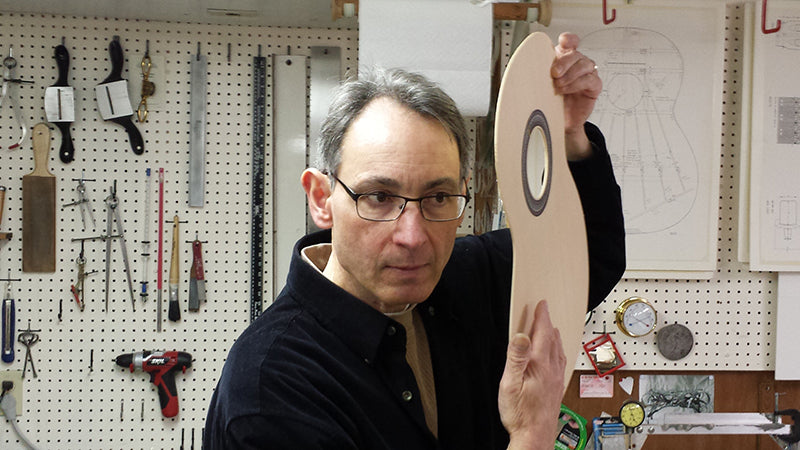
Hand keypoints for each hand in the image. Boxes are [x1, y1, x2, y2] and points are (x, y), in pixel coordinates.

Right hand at [499, 301, 566, 449]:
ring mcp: (556, 379)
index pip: (543, 333)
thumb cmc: (520, 413)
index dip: (542, 316)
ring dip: (554, 336)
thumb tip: (521, 334)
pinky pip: (560, 362)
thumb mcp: (510, 383)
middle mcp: (552, 370)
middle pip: (553, 339)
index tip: (541, 304)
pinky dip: (558, 351)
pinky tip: (556, 356)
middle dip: (548, 323)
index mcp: (540, 364)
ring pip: (559, 350)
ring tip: (551, 329)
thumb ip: (516, 357)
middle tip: (544, 312)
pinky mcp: (556, 388)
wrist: (534, 436)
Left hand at [551, 32, 601, 159]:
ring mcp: (587, 74)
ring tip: (558, 85)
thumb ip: (540, 72)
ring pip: (584, 64)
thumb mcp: (542, 84)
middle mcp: (577, 64)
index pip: (571, 42)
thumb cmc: (551, 101)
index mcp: (564, 58)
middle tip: (554, 73)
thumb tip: (526, 66)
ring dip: (570, 74)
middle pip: (575, 53)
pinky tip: (567, 90)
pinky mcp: (594, 86)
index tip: (562, 42)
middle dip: (564, 62)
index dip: (568, 39)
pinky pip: (590, 79)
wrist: (560, 121)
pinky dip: (577, 83)